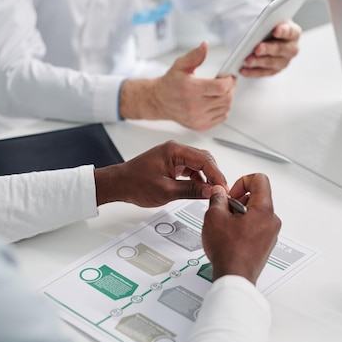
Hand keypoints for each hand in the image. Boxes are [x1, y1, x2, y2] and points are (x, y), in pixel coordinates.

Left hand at [94, 141, 227, 206]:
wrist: (119, 184)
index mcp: (174, 151)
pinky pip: (190, 168)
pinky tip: (199, 189)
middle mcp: (175, 150)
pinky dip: (197, 178)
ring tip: (211, 192)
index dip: (217, 175)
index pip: (204, 160)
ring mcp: (173, 156)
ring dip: (206, 177)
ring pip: (198, 164)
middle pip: (204, 159)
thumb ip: (191, 190)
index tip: (223, 188)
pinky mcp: (171, 163)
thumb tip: (209, 191)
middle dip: (214, 174)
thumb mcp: (166, 191)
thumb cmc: (135, 184)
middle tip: (221, 191)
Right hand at [119, 42, 235, 130]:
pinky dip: (223, 109)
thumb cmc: (170, 84)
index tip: (228, 76)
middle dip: (231, 88)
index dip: (229, 81)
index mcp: (191, 90)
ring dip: (227, 98)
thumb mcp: (180, 65)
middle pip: (226, 99)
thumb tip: (204, 46)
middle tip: (227, 82)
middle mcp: (194, 106)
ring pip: (226, 108)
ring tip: (219, 91)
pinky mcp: (200, 126)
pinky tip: (215, 101)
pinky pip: (221, 117)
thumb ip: (195, 55)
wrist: (159, 101)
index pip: (221, 88)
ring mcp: (198, 118)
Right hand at [202, 174, 280, 283]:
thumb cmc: (229, 251)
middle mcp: (272, 221)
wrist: (234, 277)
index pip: (260, 180)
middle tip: (224, 211)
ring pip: (255, 213)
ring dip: (239, 215)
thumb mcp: (214, 217)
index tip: (231, 193)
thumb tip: (219, 193)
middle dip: (237, 201)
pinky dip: (242, 227)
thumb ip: (217, 199)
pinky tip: (229, 236)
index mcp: (264, 210)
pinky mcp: (265, 244)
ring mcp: (270, 234)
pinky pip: (255, 227)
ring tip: (225, 226)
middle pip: (256, 197)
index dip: (242, 182)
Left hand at [239, 19, 301, 77]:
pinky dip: (253, 72)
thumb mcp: (267, 20)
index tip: (276, 30)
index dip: (284, 31)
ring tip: (248, 60)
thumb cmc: (266, 26)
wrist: (263, 36)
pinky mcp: (274, 70)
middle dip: (269, 49)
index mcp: (293, 32)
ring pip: (273, 63)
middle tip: (258, 49)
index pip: (290, 32)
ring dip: (259, 62)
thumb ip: (265, 22)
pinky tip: (243, 69)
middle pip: (282, 49)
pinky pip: (263, 73)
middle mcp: (291, 48)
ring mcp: (284, 61)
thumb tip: (256, 26)